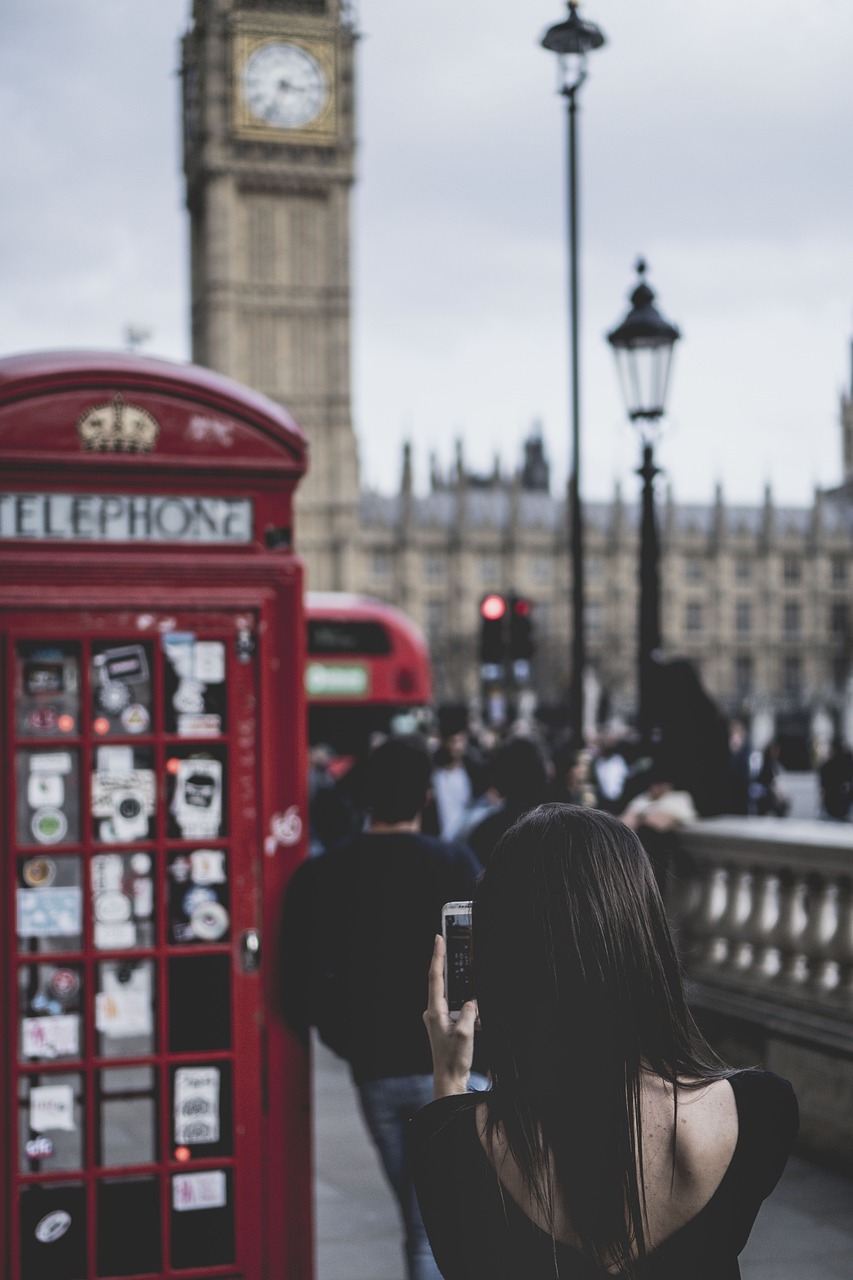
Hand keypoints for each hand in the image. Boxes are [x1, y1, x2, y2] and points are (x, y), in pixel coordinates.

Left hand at [423, 934, 476, 1097]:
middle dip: (449, 967)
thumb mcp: (466, 1034)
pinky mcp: (444, 1025)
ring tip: (472, 993)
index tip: (438, 938)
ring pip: (451, 997)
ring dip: (461, 993)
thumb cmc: (454, 1060)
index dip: (437, 956)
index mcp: (435, 1012)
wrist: (448, 1079)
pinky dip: (465, 1007)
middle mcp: (433, 1013)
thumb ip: (469, 1013)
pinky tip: (476, 1015)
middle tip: (453, 946)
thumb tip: (472, 1001)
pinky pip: (455, 1009)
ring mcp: (437, 1019)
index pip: (435, 977)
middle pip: (441, 983)